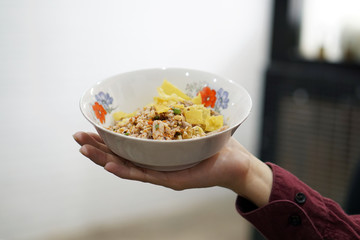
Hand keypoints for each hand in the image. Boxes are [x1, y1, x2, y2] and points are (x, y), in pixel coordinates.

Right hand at [73, 131, 272, 206]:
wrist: (237, 162)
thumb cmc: (215, 143)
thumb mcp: (191, 124)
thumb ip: (175, 114)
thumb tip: (165, 92)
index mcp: (156, 151)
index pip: (126, 144)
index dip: (108, 137)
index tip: (90, 126)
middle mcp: (155, 163)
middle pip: (121, 156)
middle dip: (97, 147)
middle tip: (77, 137)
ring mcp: (162, 173)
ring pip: (127, 167)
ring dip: (104, 159)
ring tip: (85, 150)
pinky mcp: (173, 180)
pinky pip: (147, 176)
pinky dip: (126, 170)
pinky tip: (110, 164)